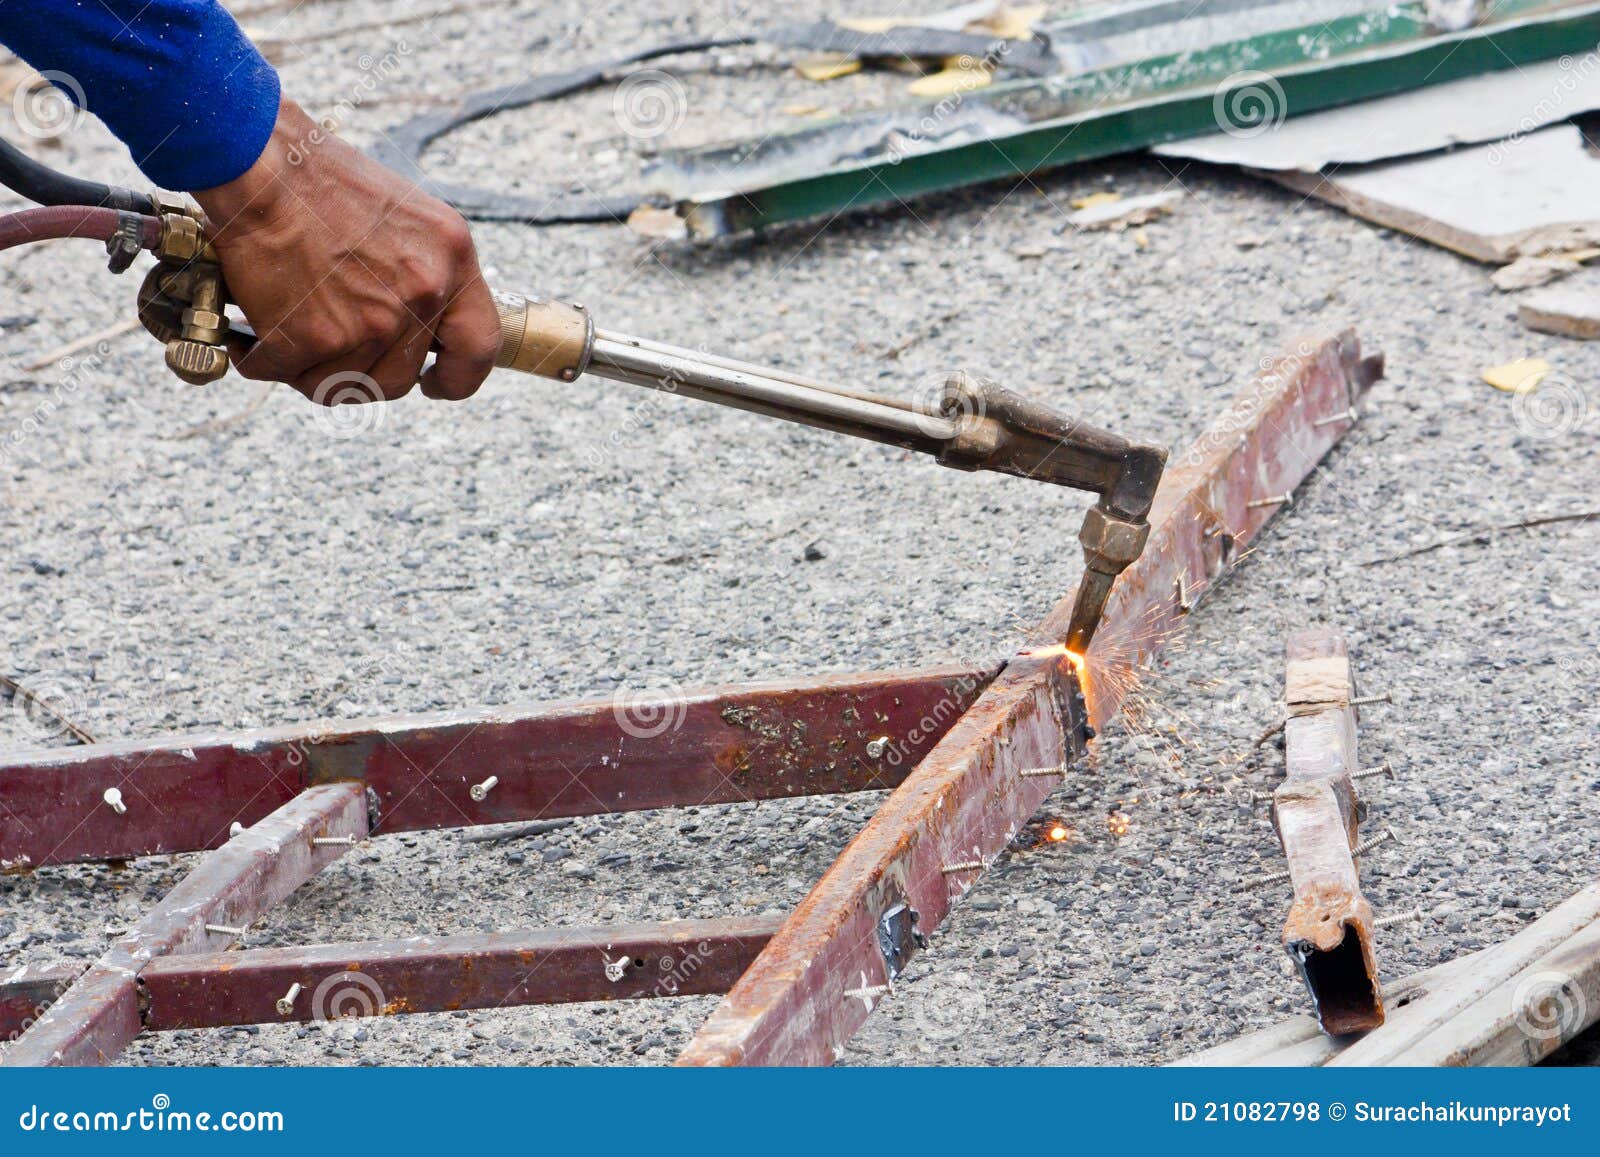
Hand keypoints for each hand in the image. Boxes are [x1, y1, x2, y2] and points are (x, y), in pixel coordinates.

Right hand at [192, 98, 499, 403]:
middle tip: (331, 348)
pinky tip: (253, 335)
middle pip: (400, 379)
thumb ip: (426, 273)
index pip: (478, 347)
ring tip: (290, 334)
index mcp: (453, 260)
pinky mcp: (317, 336)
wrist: (258, 161)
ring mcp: (372, 321)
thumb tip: (421, 331)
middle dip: (363, 373)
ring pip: (345, 385)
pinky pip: (291, 373)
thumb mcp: (409, 217)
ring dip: (313, 369)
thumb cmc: (321, 180)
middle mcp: (423, 294)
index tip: (435, 384)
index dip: (458, 378)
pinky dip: (264, 359)